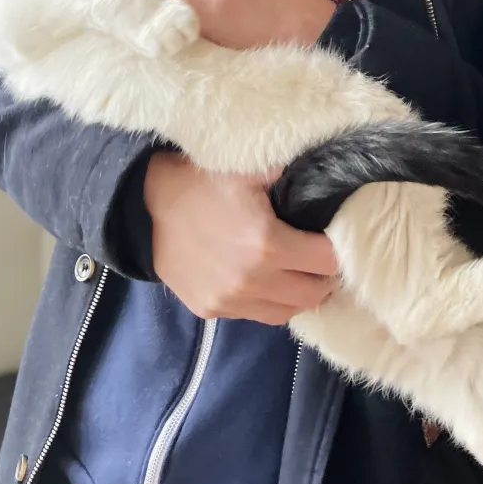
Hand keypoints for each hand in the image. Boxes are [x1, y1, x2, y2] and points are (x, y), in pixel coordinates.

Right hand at [144, 151, 338, 323]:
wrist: (144, 205)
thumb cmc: (200, 181)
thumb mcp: (250, 168)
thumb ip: (290, 174)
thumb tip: (324, 175)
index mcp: (268, 243)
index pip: (328, 261)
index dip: (338, 249)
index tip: (336, 237)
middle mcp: (252, 280)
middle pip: (313, 294)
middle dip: (324, 276)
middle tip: (323, 258)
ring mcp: (230, 300)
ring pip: (288, 313)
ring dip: (300, 294)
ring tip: (301, 273)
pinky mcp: (211, 309)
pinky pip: (257, 315)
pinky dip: (270, 302)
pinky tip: (269, 281)